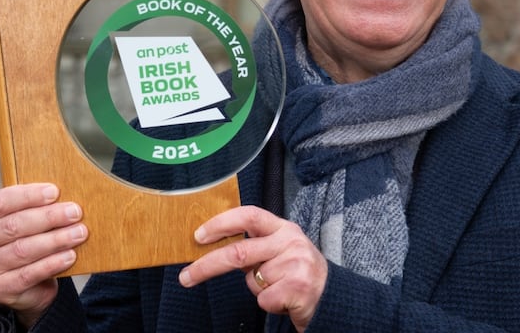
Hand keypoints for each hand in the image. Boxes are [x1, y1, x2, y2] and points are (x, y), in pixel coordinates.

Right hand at [0, 183, 87, 327]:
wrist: (23, 289)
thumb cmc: (27, 246)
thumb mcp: (24, 227)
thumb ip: (34, 212)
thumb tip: (64, 199)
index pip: (0, 202)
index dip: (27, 196)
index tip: (54, 191)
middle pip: (13, 225)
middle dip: (48, 217)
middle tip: (75, 212)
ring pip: (22, 250)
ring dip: (55, 240)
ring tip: (79, 233)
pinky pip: (27, 274)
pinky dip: (52, 263)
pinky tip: (70, 256)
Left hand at [178, 206, 326, 331]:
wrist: (333, 299)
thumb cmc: (297, 273)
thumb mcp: (280, 250)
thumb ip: (255, 245)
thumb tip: (212, 245)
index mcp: (283, 228)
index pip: (248, 215)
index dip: (221, 223)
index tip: (199, 236)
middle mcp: (291, 241)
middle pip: (239, 252)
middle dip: (207, 266)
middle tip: (186, 276)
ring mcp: (296, 264)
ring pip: (252, 280)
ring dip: (257, 289)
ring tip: (277, 288)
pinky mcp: (299, 288)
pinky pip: (263, 299)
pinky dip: (268, 304)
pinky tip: (284, 300)